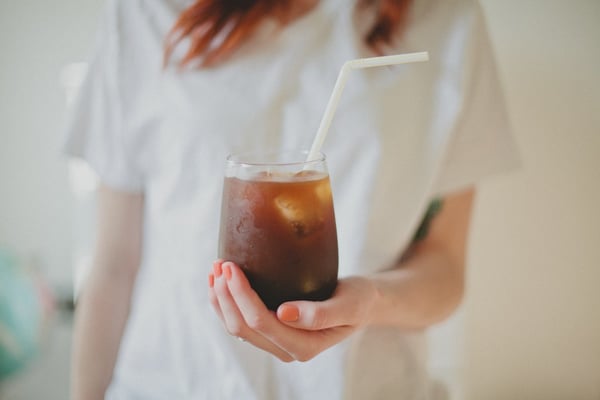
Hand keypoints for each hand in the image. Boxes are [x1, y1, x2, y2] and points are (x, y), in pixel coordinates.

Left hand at [208, 260, 377, 361]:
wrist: (360, 303)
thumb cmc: (357, 300)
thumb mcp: (349, 305)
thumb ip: (320, 314)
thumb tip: (284, 314)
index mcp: (305, 346)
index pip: (261, 322)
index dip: (242, 295)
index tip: (232, 266)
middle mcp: (286, 349)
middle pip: (242, 327)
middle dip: (226, 296)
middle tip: (220, 263)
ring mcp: (276, 342)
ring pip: (235, 327)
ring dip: (221, 298)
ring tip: (216, 268)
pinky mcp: (270, 331)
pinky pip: (239, 321)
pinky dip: (225, 301)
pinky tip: (220, 281)